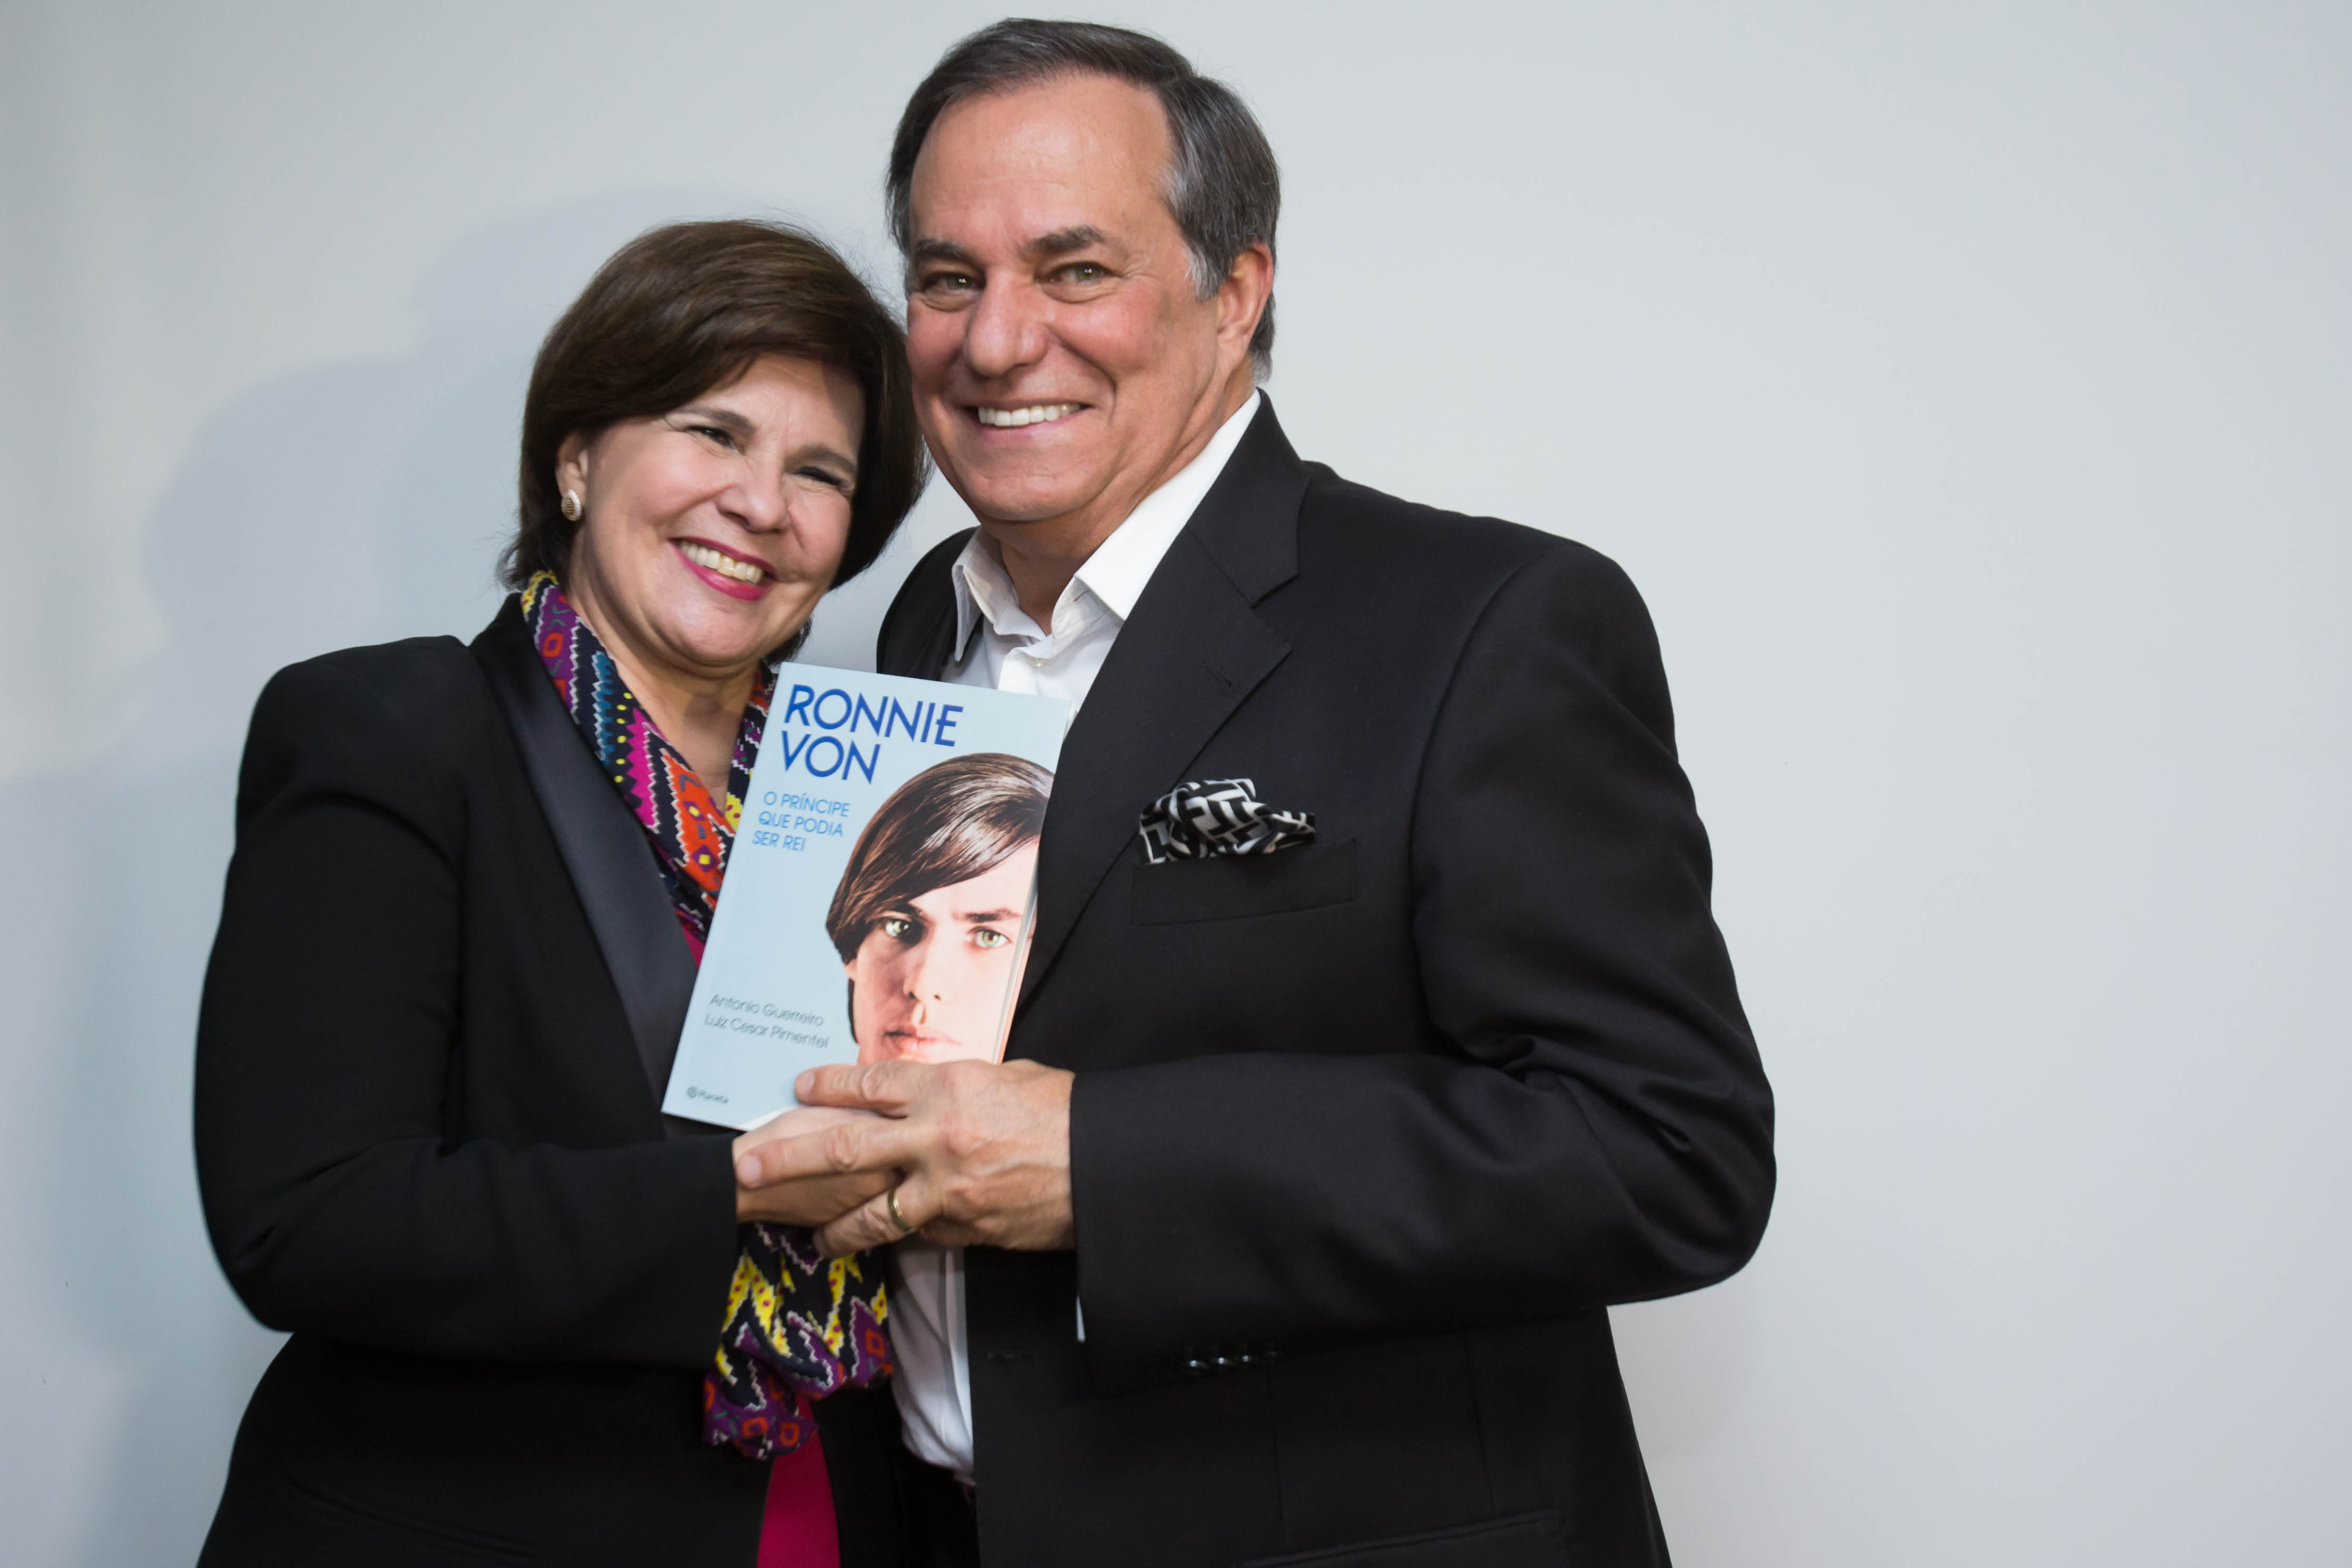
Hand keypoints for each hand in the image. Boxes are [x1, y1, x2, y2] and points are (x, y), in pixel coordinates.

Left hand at [733, 1058, 1074, 1256]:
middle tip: (747, 1169)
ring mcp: (945, 1189)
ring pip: (870, 1215)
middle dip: (788, 1159)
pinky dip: (903, 1238)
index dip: (830, 1085)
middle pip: (845, 1148)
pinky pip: (919, 1236)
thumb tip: (925, 1094)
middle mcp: (935, 1138)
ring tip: (812, 1237)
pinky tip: (887, 1242)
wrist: (1106, 1163)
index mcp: (946, 1089)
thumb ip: (958, 1088)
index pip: (870, 1086)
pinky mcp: (963, 1229)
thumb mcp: (1006, 1078)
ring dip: (834, 1228)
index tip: (801, 1086)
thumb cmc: (1064, 1112)